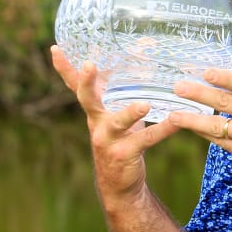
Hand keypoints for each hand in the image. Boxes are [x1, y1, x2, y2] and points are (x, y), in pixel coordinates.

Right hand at [51, 45, 180, 204]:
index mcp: (95, 110)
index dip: (65, 68)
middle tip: (88, 65)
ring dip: (130, 113)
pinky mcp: (125, 154)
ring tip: (144, 104)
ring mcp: (108, 139)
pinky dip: (163, 130)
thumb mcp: (119, 112)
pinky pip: (146, 139)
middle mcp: (97, 122)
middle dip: (86, 82)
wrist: (119, 183)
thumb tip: (146, 50)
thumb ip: (127, 88)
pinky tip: (176, 121)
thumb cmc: (123, 138)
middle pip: (87, 99)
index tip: (55, 48)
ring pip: (118, 122)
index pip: (75, 86)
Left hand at [169, 64, 231, 182]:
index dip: (222, 77)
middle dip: (197, 94)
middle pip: (223, 103)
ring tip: (173, 115)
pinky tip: (192, 128)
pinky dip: (205, 135)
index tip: (205, 71)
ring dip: (192, 120)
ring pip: (216, 127)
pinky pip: (221, 143)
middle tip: (178, 87)